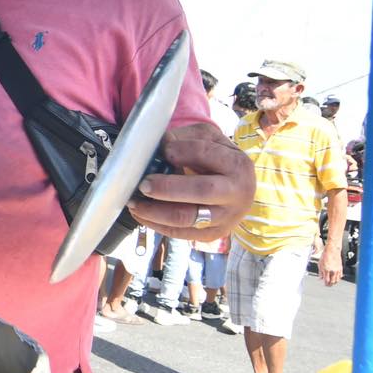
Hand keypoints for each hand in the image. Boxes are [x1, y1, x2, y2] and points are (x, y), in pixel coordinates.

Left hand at [125, 123, 254, 241]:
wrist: (237, 188)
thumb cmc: (217, 158)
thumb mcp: (207, 139)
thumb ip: (184, 138)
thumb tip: (159, 146)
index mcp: (238, 165)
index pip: (207, 154)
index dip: (182, 151)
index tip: (163, 150)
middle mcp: (237, 193)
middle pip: (201, 191)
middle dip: (167, 188)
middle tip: (143, 184)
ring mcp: (226, 218)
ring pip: (187, 217)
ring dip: (155, 211)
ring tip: (134, 202)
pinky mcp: (212, 234)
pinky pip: (180, 233)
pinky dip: (156, 224)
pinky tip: (141, 214)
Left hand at [318, 245, 341, 286]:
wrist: (332, 250)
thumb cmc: (325, 256)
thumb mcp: (319, 264)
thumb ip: (320, 272)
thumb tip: (320, 278)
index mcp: (326, 270)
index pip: (327, 280)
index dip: (326, 284)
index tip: (325, 284)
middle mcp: (332, 270)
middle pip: (332, 281)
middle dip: (330, 284)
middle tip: (328, 285)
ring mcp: (337, 270)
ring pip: (337, 279)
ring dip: (334, 282)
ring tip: (332, 282)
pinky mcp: (341, 268)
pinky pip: (340, 276)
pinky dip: (338, 278)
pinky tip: (336, 278)